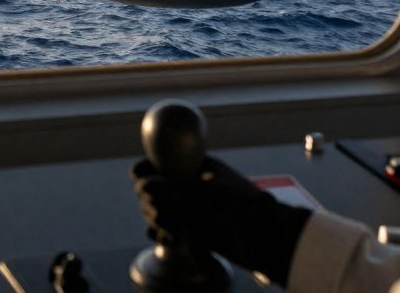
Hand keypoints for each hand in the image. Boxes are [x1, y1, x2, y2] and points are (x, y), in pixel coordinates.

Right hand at [130, 155, 310, 287]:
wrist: (261, 236)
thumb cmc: (240, 205)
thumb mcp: (205, 190)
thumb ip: (171, 187)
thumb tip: (142, 186)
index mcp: (191, 166)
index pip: (156, 162)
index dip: (144, 168)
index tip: (138, 176)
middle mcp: (184, 185)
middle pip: (148, 189)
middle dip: (150, 199)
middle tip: (161, 208)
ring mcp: (183, 208)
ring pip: (151, 211)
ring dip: (156, 218)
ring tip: (175, 226)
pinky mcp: (183, 231)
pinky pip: (158, 231)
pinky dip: (161, 234)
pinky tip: (175, 237)